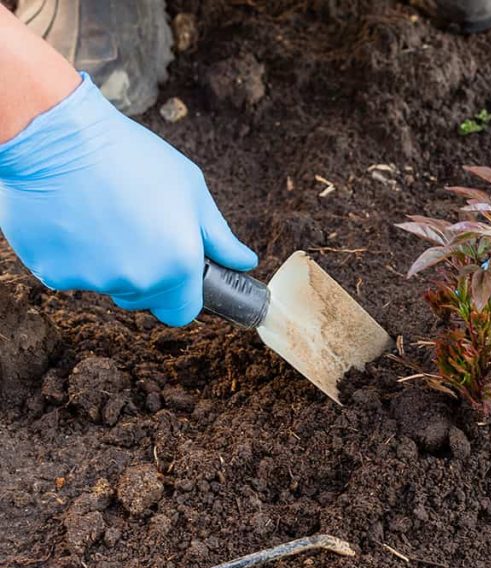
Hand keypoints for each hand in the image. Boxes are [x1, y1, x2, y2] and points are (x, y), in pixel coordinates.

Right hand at [0, 75, 256, 325]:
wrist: (58, 137)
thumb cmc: (132, 158)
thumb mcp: (191, 191)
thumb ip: (219, 236)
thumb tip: (244, 262)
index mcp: (178, 265)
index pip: (182, 312)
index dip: (180, 294)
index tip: (174, 271)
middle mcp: (137, 281)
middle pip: (143, 298)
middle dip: (143, 274)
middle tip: (134, 227)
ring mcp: (92, 280)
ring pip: (106, 284)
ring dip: (106, 262)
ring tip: (101, 214)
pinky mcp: (52, 273)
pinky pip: (68, 274)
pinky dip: (70, 254)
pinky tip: (70, 216)